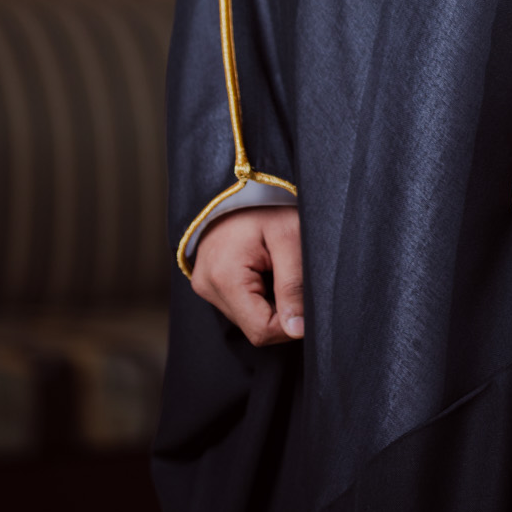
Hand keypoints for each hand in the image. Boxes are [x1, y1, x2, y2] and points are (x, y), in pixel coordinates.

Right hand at [190, 206, 304, 344]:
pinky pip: (239, 303)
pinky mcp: (208, 281)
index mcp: (224, 278)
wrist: (240, 181)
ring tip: (276, 265)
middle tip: (292, 273)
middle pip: (254, 325)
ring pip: (247, 316)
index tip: (307, 301)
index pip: (261, 330)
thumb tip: (297, 330)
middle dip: (281, 308)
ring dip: (270, 300)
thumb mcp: (289, 237)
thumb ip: (293, 286)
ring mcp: (204, 284)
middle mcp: (207, 286)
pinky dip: (258, 292)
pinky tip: (264, 267)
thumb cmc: (266, 202)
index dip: (290, 324)